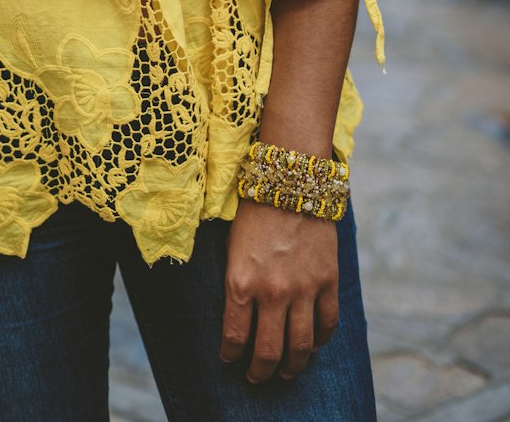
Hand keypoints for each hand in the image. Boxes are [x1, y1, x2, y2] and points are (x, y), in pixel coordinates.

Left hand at [221, 200, 338, 382]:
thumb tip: (238, 314)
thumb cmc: (254, 210)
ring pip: (300, 347)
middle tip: (256, 377)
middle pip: (268, 352)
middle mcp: (271, 292)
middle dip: (260, 371)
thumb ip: (237, 282)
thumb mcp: (232, 247)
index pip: (234, 337)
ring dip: (292, 366)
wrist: (289, 180)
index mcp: (240, 282)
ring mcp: (303, 289)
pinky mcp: (327, 281)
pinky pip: (327, 324)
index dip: (230, 355)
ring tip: (285, 371)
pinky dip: (321, 341)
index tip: (230, 360)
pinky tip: (314, 344)